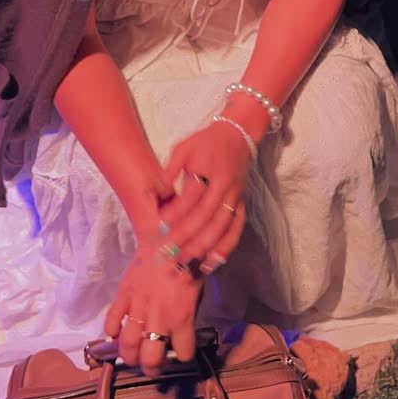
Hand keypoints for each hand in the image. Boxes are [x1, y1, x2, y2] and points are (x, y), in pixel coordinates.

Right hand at [103, 245, 202, 375]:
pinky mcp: (123, 294)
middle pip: (150, 358)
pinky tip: (115, 332)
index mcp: (182, 317)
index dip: (183, 355)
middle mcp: (159, 317)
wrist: (167, 236)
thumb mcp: (197, 292)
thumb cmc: (188, 263)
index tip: (181, 352)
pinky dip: (111, 330)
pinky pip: (111, 320)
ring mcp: (138, 307)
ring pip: (128, 345)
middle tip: (150, 366)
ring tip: (131, 357)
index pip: (184, 353)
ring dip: (128, 356)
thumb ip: (187, 316)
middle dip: (150, 368)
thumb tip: (181, 334)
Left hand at [158, 122, 249, 272]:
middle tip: (169, 252)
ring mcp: (236, 196)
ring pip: (222, 226)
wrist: (238, 136)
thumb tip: (155, 194)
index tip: (160, 224)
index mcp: (208, 167)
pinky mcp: (242, 204)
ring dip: (203, 246)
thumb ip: (169, 171)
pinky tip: (211, 262)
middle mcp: (224, 184)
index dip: (176, 211)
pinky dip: (225, 248)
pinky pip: (236, 229)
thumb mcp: (183, 148)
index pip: (192, 195)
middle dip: (187, 236)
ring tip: (185, 261)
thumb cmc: (205, 143)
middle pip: (206, 215)